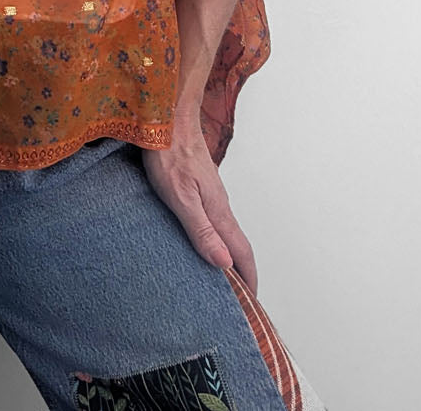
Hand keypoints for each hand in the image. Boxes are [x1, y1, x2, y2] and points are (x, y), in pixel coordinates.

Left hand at [140, 119, 257, 293]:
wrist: (168, 117)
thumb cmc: (169, 154)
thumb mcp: (180, 196)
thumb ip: (201, 230)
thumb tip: (224, 264)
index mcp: (218, 211)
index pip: (241, 252)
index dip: (248, 279)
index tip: (252, 304)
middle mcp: (219, 204)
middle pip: (237, 244)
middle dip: (242, 272)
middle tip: (240, 298)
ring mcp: (211, 192)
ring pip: (226, 230)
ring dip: (229, 254)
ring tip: (222, 275)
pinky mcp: (200, 184)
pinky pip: (215, 217)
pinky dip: (216, 236)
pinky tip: (203, 239)